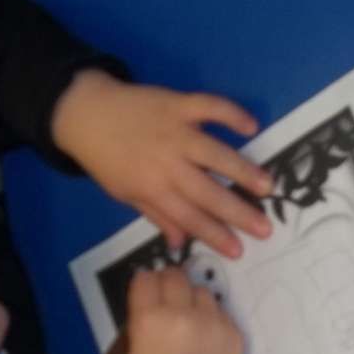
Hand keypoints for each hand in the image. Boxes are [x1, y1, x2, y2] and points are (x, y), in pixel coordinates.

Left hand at [51, 68, 272, 257]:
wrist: (86, 113)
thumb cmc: (106, 158)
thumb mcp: (125, 194)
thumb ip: (157, 215)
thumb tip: (180, 244)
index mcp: (153, 188)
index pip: (190, 218)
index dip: (215, 235)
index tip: (240, 250)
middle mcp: (167, 163)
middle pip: (207, 193)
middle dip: (237, 213)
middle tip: (265, 228)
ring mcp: (175, 131)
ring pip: (215, 154)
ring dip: (242, 170)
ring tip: (266, 186)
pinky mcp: (178, 103)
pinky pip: (210, 107)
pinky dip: (232, 114)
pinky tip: (252, 126)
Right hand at [125, 268, 244, 353]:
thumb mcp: (134, 346)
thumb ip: (143, 315)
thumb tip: (154, 294)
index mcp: (148, 318)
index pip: (146, 277)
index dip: (147, 284)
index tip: (150, 291)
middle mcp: (181, 313)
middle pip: (176, 276)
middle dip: (170, 285)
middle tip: (170, 300)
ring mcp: (212, 322)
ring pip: (202, 291)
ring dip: (194, 301)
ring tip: (191, 323)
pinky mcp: (234, 333)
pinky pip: (221, 313)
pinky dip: (213, 320)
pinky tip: (206, 340)